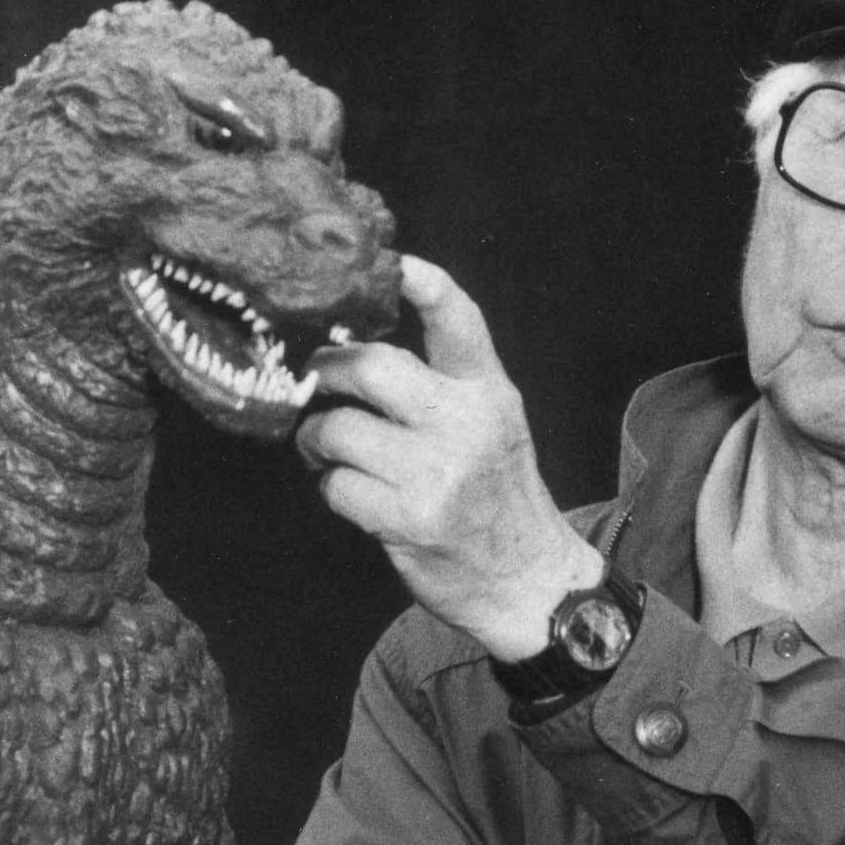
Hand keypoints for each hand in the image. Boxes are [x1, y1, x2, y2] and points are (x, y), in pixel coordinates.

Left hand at [296, 255, 601, 659]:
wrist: (528, 581)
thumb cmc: (496, 494)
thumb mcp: (492, 422)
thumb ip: (443, 382)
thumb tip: (356, 343)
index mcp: (489, 392)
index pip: (458, 321)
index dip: (424, 283)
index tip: (394, 263)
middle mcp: (466, 424)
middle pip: (373, 367)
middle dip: (327, 370)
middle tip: (316, 380)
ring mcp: (437, 474)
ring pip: (339, 429)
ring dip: (316, 438)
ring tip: (325, 448)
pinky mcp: (409, 520)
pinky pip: (337, 486)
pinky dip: (331, 487)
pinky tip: (349, 491)